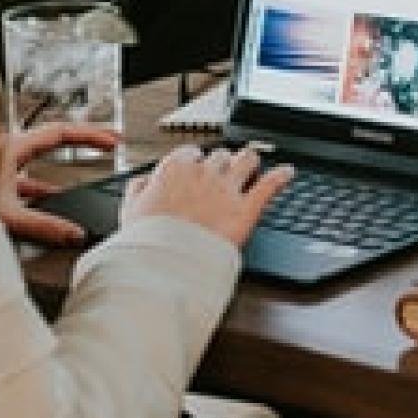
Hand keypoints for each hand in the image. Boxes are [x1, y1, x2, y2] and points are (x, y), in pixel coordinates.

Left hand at [0, 123, 119, 244]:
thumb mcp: (5, 215)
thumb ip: (43, 225)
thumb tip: (76, 234)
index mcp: (12, 148)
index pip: (61, 132)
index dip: (91, 135)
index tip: (114, 142)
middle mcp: (6, 150)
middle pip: (54, 137)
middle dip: (86, 139)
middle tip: (110, 141)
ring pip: (40, 154)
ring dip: (66, 158)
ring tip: (88, 167)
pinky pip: (26, 174)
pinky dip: (44, 182)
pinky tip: (50, 197)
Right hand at [120, 144, 292, 249]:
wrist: (166, 264)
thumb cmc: (147, 240)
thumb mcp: (130, 210)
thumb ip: (139, 189)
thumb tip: (145, 181)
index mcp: (175, 169)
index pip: (191, 153)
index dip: (195, 162)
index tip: (196, 170)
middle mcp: (204, 173)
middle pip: (220, 156)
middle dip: (222, 164)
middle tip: (223, 173)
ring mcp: (228, 189)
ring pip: (248, 159)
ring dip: (251, 160)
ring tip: (253, 163)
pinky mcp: (247, 208)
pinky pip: (270, 184)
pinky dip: (281, 176)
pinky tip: (287, 172)